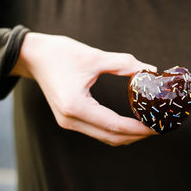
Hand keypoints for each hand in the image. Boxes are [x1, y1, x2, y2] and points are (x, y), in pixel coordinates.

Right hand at [10, 32, 157, 145]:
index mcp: (75, 106)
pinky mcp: (69, 119)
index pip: (115, 125)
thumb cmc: (60, 53)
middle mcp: (70, 120)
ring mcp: (68, 122)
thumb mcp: (94, 56)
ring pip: (105, 137)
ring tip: (147, 126)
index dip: (139, 129)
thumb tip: (150, 69)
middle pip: (111, 137)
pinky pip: (98, 131)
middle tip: (158, 128)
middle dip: (137, 135)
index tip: (158, 126)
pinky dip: (116, 130)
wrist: (32, 56)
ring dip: (127, 135)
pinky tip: (130, 122)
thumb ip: (124, 63)